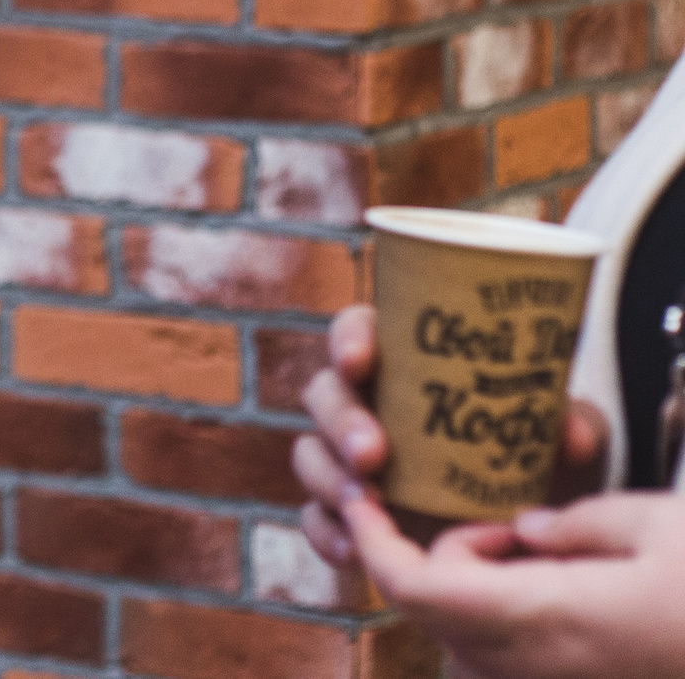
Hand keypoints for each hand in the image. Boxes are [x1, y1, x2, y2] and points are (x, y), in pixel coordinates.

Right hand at [293, 304, 605, 565]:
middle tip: (373, 455)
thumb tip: (569, 435)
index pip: (358, 332)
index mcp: (404, 365)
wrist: (535, 534)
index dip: (349, 340)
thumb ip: (573, 425)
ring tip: (366, 503)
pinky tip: (351, 550)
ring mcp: (349, 461)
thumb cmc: (538, 462)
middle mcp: (367, 406)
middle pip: (325, 394)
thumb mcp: (564, 439)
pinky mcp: (347, 515)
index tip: (362, 361)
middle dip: (342, 422)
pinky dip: (324, 532)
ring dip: (329, 476)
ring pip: (310, 454)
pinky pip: (313, 518)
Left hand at [341, 490, 684, 678]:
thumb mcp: (662, 523)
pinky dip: (514, 626)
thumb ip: (578, 524)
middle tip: (510, 525)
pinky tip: (566, 589)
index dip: (377, 544)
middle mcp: (544, 670)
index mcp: (551, 617)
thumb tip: (527, 531)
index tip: (362, 498)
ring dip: (482, 598)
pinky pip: (516, 665)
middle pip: (440, 619)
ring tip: (544, 556)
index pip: (419, 591)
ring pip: (474, 648)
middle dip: (445, 563)